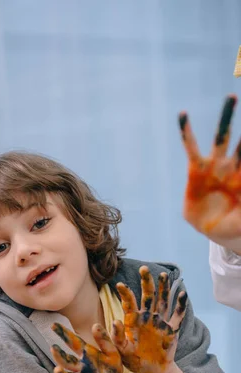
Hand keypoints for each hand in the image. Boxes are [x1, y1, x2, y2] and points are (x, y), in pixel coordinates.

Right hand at [51, 322, 122, 372]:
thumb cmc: (111, 368)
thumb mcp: (112, 353)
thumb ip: (104, 340)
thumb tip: (95, 325)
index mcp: (87, 354)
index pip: (73, 342)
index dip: (63, 333)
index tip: (53, 324)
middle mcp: (80, 367)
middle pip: (66, 361)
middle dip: (59, 355)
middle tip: (53, 348)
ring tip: (57, 370)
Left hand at [112, 266, 186, 372]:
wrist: (151, 372)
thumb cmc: (134, 360)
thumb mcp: (121, 351)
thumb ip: (117, 338)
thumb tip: (115, 321)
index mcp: (133, 321)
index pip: (130, 304)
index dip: (126, 294)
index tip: (120, 284)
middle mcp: (147, 318)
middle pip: (148, 296)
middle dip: (146, 282)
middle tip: (144, 268)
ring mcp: (160, 323)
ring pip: (163, 301)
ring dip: (164, 289)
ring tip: (163, 275)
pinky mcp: (171, 330)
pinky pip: (177, 316)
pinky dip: (181, 306)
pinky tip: (182, 294)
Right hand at [179, 94, 240, 252]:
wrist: (215, 229)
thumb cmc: (235, 224)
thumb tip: (240, 198)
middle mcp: (234, 167)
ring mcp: (215, 167)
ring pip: (221, 137)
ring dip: (227, 118)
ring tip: (232, 97)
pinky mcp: (196, 170)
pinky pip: (191, 148)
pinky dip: (186, 132)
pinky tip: (183, 115)